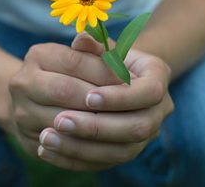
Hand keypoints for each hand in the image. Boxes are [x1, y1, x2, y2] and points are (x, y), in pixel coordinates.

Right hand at [8, 41, 120, 158]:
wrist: (38, 99)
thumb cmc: (74, 72)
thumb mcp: (85, 54)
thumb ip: (97, 47)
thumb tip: (98, 42)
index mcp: (38, 56)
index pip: (74, 62)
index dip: (105, 72)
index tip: (131, 80)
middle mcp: (21, 83)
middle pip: (65, 92)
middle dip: (101, 100)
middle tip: (131, 106)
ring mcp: (21, 114)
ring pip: (62, 124)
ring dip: (97, 128)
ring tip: (125, 128)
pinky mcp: (27, 142)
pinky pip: (58, 152)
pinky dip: (85, 151)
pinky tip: (108, 146)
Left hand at [36, 33, 174, 170]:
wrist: (110, 80)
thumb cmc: (104, 58)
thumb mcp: (99, 46)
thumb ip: (92, 45)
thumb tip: (81, 39)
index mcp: (157, 77)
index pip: (148, 92)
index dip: (119, 97)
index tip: (88, 97)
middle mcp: (159, 110)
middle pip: (137, 128)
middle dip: (97, 126)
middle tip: (60, 120)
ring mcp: (145, 136)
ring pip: (120, 152)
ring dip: (81, 147)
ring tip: (46, 137)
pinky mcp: (125, 152)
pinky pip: (102, 164)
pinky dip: (72, 159)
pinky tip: (45, 150)